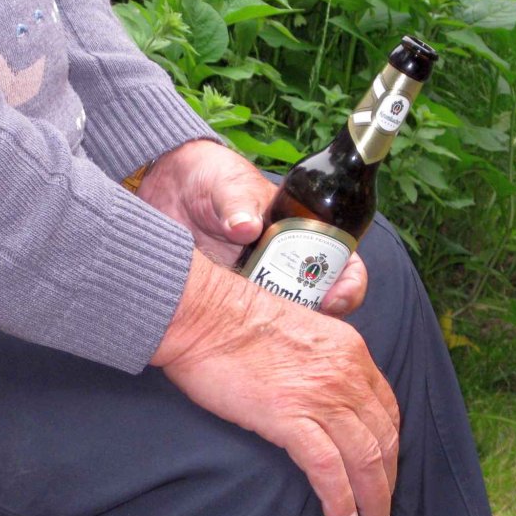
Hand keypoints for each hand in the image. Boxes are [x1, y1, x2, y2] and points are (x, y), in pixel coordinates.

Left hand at [138, 139, 366, 316]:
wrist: (165, 191)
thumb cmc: (208, 177)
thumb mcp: (226, 182)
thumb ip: (236, 201)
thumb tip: (245, 228)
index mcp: (302, 232)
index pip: (343, 264)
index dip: (350, 285)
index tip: (336, 298)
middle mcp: (287, 263)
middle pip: (321, 301)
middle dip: (323, 320)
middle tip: (307, 326)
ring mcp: (259, 283)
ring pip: (288, 319)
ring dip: (286, 332)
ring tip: (272, 338)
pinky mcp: (231, 299)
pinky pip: (247, 325)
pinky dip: (248, 336)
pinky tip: (237, 338)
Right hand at [151, 250, 398, 515]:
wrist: (202, 314)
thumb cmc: (236, 321)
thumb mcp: (301, 331)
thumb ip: (321, 360)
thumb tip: (319, 391)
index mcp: (351, 351)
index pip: (386, 408)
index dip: (390, 446)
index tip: (386, 472)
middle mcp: (345, 374)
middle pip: (383, 438)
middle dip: (388, 483)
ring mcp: (321, 397)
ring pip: (364, 459)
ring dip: (373, 502)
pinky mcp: (290, 418)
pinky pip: (328, 469)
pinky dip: (341, 501)